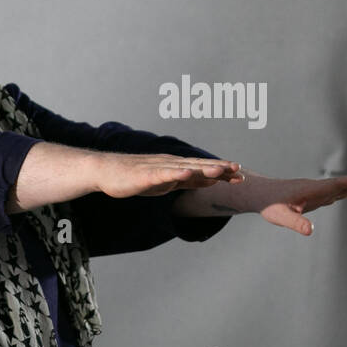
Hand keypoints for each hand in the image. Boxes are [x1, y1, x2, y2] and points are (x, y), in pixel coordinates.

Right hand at [93, 152, 243, 198]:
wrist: (106, 171)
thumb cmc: (134, 177)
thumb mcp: (165, 182)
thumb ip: (185, 180)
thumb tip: (207, 181)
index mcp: (176, 167)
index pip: (202, 169)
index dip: (221, 171)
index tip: (240, 175)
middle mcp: (170, 164)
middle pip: (198, 166)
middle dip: (219, 168)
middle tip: (239, 170)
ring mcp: (158, 168)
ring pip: (184, 169)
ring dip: (202, 169)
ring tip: (220, 170)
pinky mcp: (145, 175)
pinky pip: (162, 174)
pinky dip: (175, 174)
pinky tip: (186, 174)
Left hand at [250, 173, 346, 235]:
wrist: (258, 194)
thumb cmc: (269, 205)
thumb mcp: (280, 217)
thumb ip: (296, 223)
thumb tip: (310, 231)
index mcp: (313, 191)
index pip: (338, 185)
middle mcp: (316, 188)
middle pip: (344, 184)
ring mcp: (315, 191)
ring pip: (339, 187)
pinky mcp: (312, 195)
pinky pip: (332, 191)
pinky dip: (345, 190)